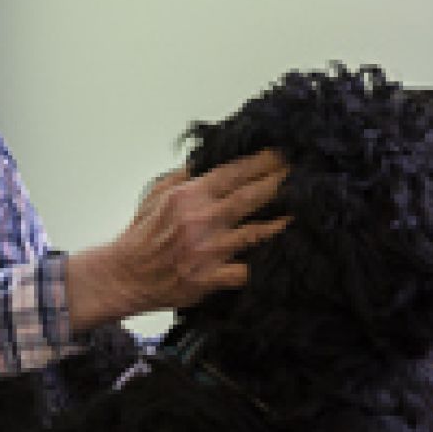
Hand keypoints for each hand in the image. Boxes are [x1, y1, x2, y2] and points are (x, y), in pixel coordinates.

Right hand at [66, 150, 290, 330]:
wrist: (125, 275)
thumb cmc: (141, 236)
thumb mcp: (156, 194)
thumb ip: (185, 174)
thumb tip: (208, 155)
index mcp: (188, 196)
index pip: (232, 172)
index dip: (261, 161)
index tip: (283, 153)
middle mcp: (200, 220)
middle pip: (250, 197)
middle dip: (280, 182)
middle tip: (305, 172)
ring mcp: (207, 250)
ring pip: (255, 232)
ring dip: (283, 220)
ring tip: (308, 209)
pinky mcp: (210, 278)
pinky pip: (246, 271)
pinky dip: (265, 263)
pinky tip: (286, 255)